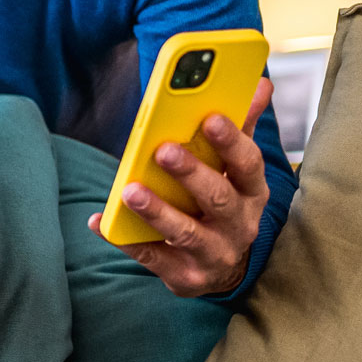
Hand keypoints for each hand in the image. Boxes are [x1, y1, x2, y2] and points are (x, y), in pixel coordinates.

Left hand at [88, 78, 273, 296]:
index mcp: (252, 192)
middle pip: (218, 198)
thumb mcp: (237, 170)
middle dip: (191, 174)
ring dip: (157, 211)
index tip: (209, 117)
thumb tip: (260, 84)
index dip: (231, 142)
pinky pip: (151, 257)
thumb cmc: (224, 203)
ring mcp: (213, 254)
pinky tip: (100, 222)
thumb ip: (242, 128)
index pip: (248, 165)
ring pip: (185, 232)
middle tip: (162, 150)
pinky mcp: (184, 276)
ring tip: (129, 190)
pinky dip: (124, 240)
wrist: (223, 267)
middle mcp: (239, 226)